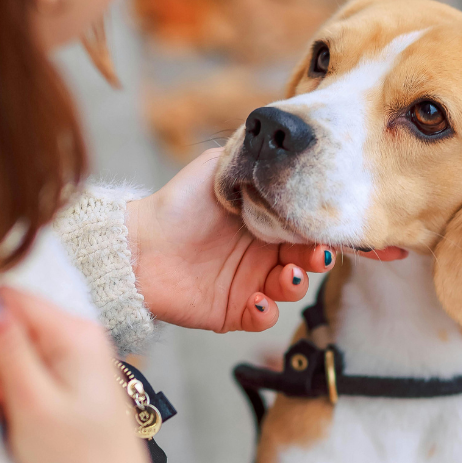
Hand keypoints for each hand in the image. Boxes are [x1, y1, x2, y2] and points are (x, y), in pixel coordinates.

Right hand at [0, 288, 159, 462]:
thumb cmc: (78, 461)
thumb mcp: (32, 402)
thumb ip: (6, 347)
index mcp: (75, 332)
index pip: (7, 296)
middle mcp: (79, 335)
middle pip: (8, 321)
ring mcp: (76, 356)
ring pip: (12, 347)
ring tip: (15, 413)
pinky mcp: (71, 376)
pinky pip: (28, 368)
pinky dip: (14, 391)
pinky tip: (23, 415)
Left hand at [126, 148, 336, 331]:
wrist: (139, 244)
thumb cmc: (178, 203)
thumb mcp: (216, 168)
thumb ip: (248, 158)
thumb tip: (280, 145)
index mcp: (266, 221)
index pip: (304, 227)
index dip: (317, 228)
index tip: (322, 225)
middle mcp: (264, 253)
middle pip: (306, 260)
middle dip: (316, 258)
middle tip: (315, 254)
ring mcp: (251, 283)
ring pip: (290, 290)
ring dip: (295, 285)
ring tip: (285, 277)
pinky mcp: (234, 311)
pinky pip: (263, 318)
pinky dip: (266, 313)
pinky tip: (255, 300)